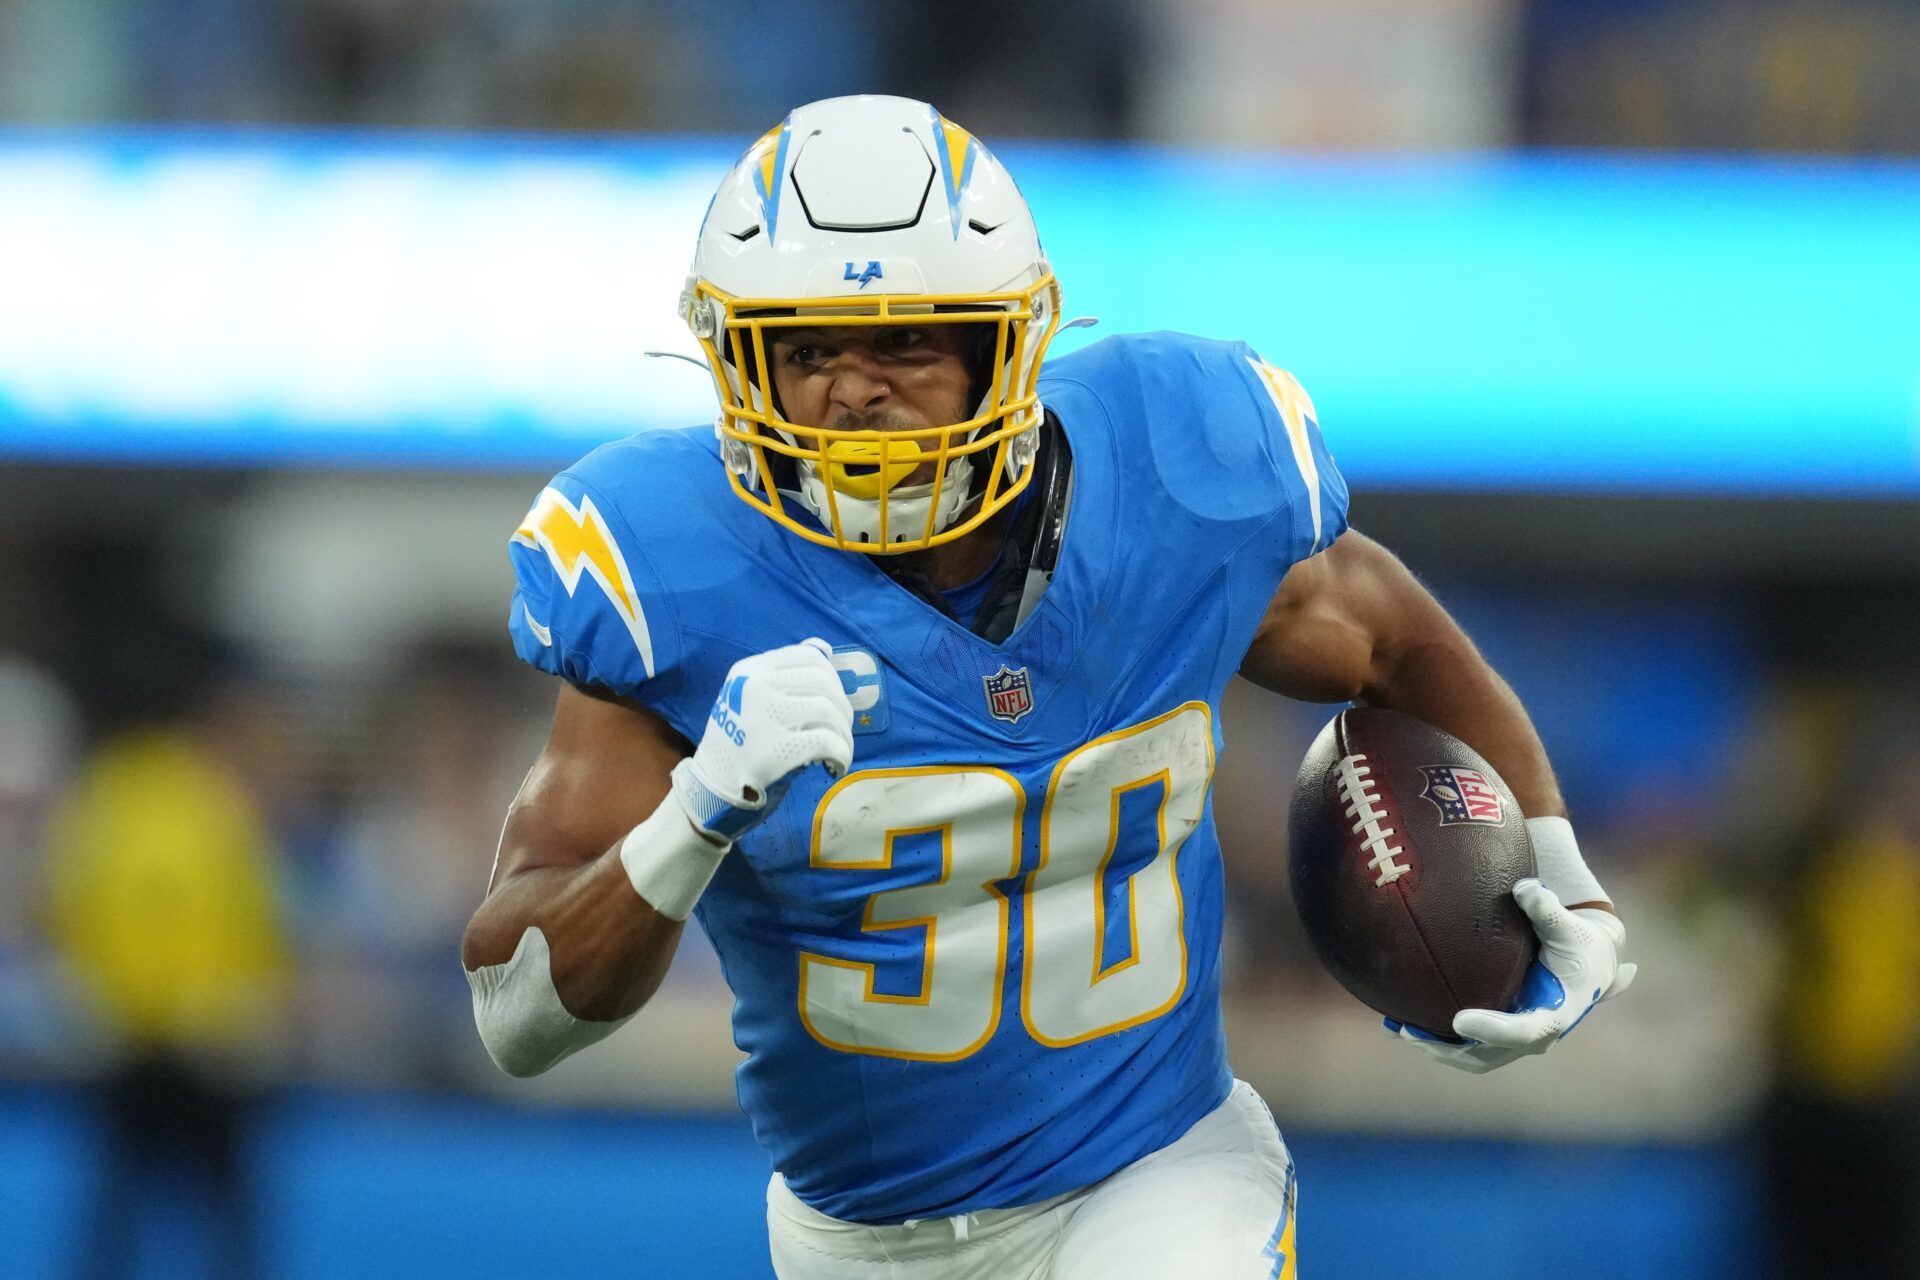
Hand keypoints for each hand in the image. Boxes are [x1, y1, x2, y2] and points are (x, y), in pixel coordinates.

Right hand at [671, 638, 854, 841]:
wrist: (710, 790)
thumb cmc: (739, 745)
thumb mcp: (750, 699)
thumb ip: (783, 676)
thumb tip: (824, 648)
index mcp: (749, 671)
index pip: (808, 656)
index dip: (832, 678)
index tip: (832, 702)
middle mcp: (755, 687)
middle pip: (824, 681)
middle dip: (842, 708)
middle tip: (840, 731)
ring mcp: (764, 717)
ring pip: (829, 710)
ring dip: (844, 735)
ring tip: (838, 753)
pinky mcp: (775, 749)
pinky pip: (828, 742)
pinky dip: (842, 755)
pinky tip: (835, 767)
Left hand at [1384, 878, 1635, 1073]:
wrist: (1588, 965)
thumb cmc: (1578, 943)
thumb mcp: (1569, 926)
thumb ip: (1546, 909)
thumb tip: (1523, 887)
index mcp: (1559, 1013)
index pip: (1527, 1031)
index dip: (1494, 1030)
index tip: (1459, 1021)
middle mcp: (1538, 1033)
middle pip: (1493, 1053)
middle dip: (1453, 1048)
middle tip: (1413, 1033)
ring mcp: (1518, 1038)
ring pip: (1476, 1057)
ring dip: (1438, 1049)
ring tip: (1401, 1031)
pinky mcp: (1501, 1033)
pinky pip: (1467, 1046)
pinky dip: (1437, 1040)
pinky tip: (1399, 1026)